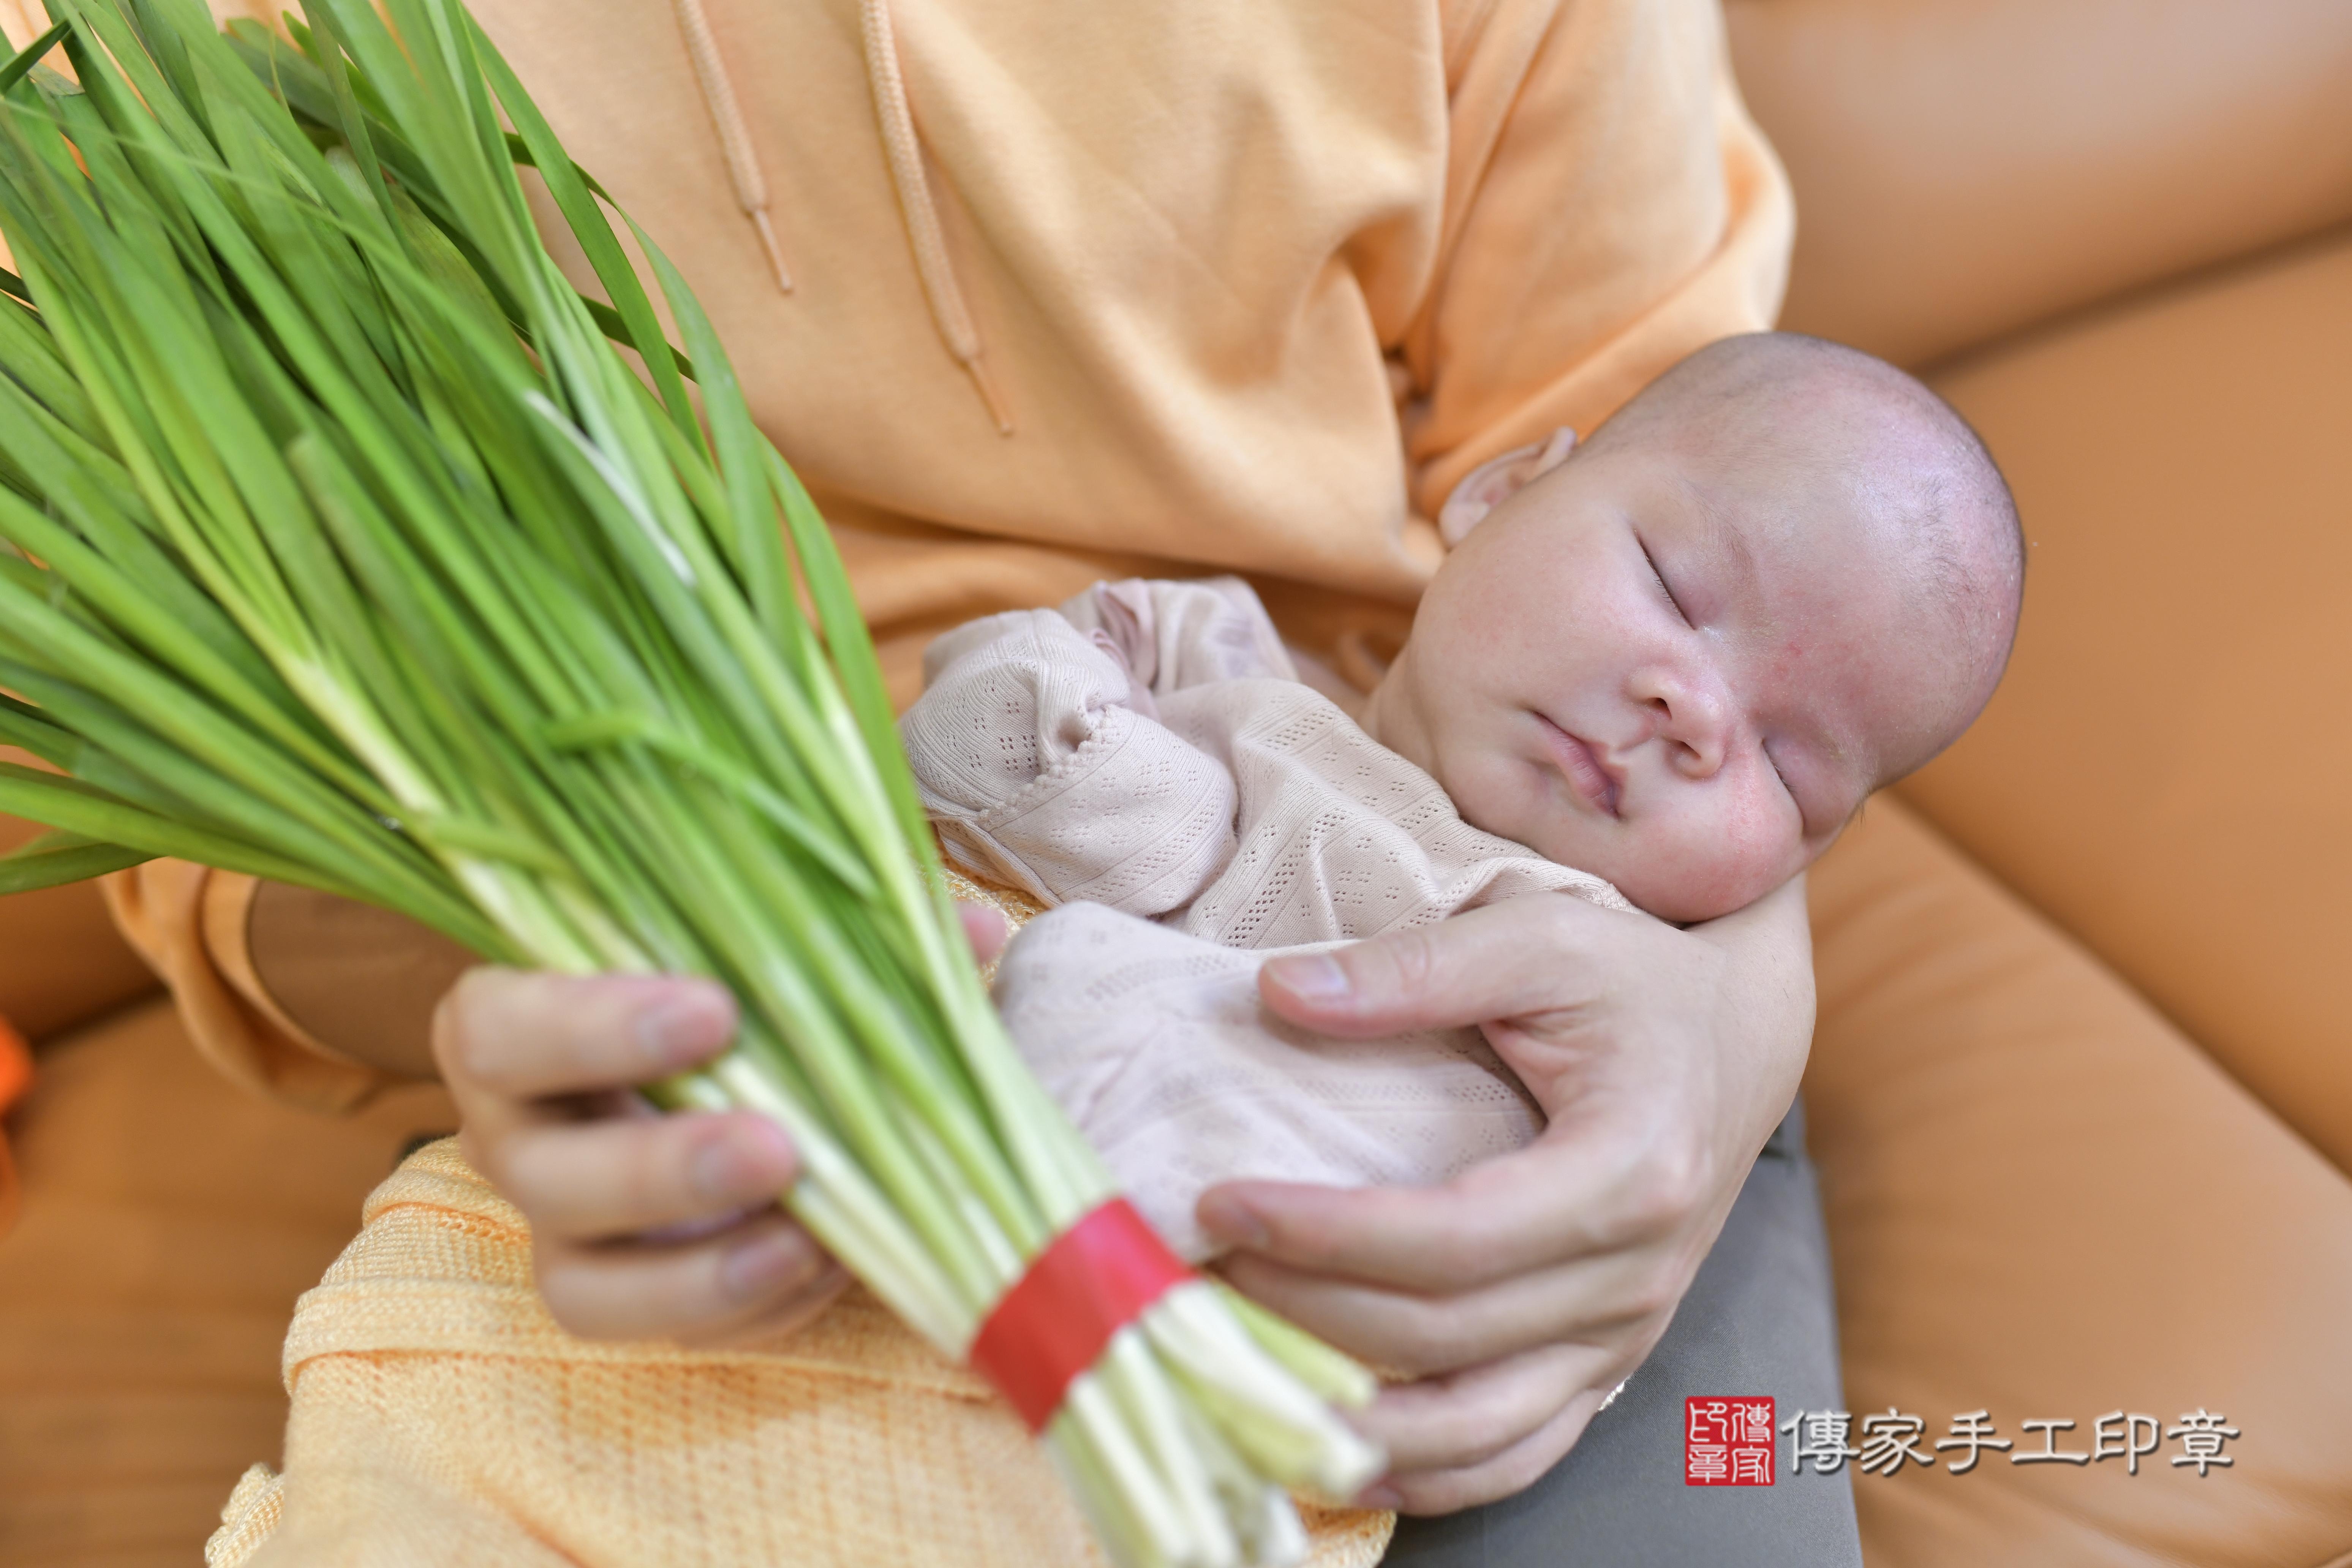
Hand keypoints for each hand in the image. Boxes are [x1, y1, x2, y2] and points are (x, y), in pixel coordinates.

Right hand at [433, 904, 1009, 1344]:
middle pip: (539, 1174)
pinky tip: (828, 1263)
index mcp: (523, 1027)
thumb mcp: (777, 950)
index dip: (587, 1026)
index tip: (716, 1010)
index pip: (498, 1028)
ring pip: (584, 1288)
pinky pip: (675, 1335)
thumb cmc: (740, 994)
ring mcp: (569, 1235)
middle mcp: (523, 1138)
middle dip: (656, 1167)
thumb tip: (983, 926)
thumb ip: (856, 933)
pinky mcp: (636, 1300)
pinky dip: (755, 1308)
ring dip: (696, 1272)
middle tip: (775, 1145)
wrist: (744, 1083)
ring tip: (804, 1236)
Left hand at [1197, 878, 1812, 1512]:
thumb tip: (1279, 992)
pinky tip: (1338, 1458)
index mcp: (1627, 1173)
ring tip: (1240, 1381)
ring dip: (1351, 1426)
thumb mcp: (1538, 938)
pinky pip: (1517, 1451)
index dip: (1328, 1235)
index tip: (1224, 1204)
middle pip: (1444, 1337)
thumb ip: (1414, 968)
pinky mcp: (1606, 1362)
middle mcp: (1634, 1276)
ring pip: (1477, 1429)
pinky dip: (1428, 1474)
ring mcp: (1625, 1334)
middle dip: (1305, 1312)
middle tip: (1197, 1268)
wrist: (1736, 1042)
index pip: (1452, 1238)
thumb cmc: (1638, 983)